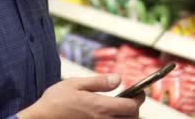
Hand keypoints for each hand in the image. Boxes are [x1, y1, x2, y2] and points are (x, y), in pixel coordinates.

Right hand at [17, 74, 145, 118]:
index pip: (131, 106)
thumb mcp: (75, 84)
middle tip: (130, 100)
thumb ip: (99, 82)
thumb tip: (118, 79)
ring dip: (125, 117)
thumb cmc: (55, 101)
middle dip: (134, 109)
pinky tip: (106, 115)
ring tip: (118, 108)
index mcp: (100, 107)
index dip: (139, 99)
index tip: (139, 93)